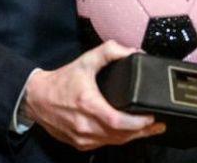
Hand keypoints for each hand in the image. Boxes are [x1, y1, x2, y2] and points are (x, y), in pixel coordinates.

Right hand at [23, 40, 163, 150]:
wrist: (36, 98)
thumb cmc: (62, 81)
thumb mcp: (86, 60)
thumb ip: (110, 51)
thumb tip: (134, 51)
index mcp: (88, 105)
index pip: (117, 121)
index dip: (137, 122)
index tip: (152, 116)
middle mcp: (85, 125)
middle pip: (120, 135)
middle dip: (143, 131)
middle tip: (159, 124)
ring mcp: (82, 137)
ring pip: (114, 142)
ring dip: (133, 137)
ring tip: (150, 129)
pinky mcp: (80, 143)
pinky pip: (104, 144)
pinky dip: (118, 139)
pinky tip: (130, 133)